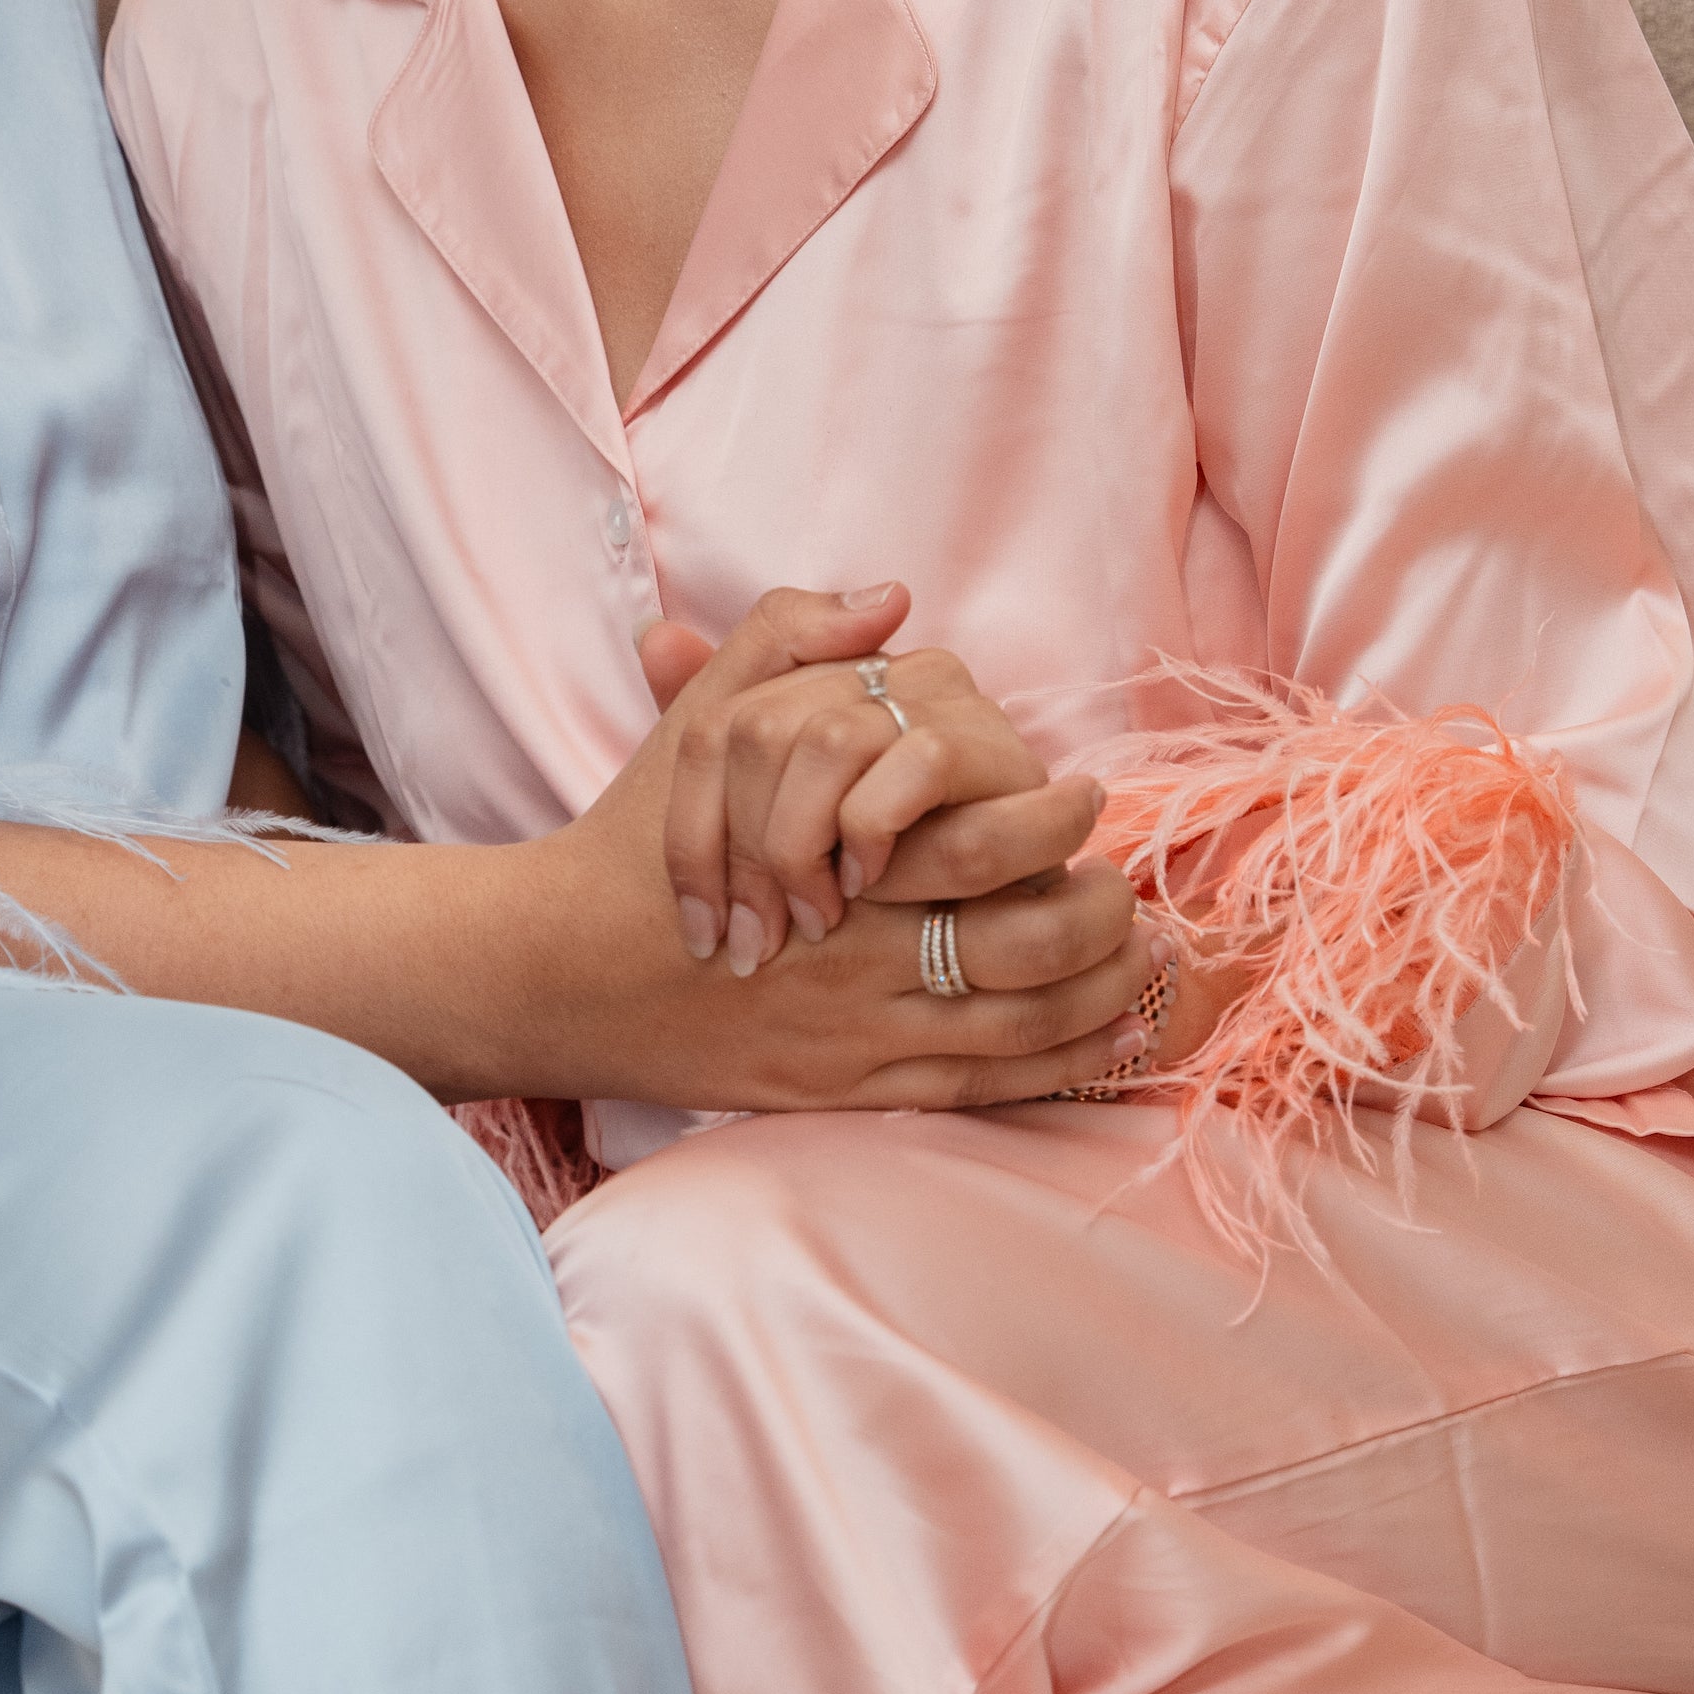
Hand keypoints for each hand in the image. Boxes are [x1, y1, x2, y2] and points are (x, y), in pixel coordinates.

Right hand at [528, 593, 1156, 1115]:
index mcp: (839, 857)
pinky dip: (1057, 1065)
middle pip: (1023, 944)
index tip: (1086, 795)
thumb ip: (786, 644)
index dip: (1054, 821)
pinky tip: (1107, 1037)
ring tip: (1136, 955)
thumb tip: (890, 601)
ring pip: (1016, 1023)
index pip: (983, 843)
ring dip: (1097, 992)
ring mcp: (854, 1033)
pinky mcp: (843, 1092)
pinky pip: (977, 1088)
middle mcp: (859, 952)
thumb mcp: (700, 722)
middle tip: (1123, 882)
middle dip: (1099, 915)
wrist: (557, 969)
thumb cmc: (633, 841)